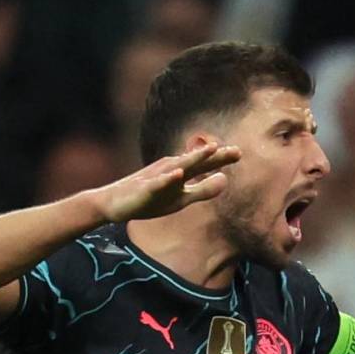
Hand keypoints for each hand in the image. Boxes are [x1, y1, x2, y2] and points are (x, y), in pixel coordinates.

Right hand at [91, 143, 240, 221]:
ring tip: (211, 149)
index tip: (239, 152)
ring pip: (179, 167)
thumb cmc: (150, 200)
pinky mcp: (145, 189)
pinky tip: (179, 174)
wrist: (114, 204)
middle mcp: (171, 170)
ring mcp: (157, 178)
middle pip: (196, 161)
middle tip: (236, 150)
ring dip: (195, 158)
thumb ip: (203, 190)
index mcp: (181, 173)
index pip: (204, 165)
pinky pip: (158, 183)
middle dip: (215, 155)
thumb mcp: (181, 199)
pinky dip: (168, 179)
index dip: (221, 159)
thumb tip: (225, 180)